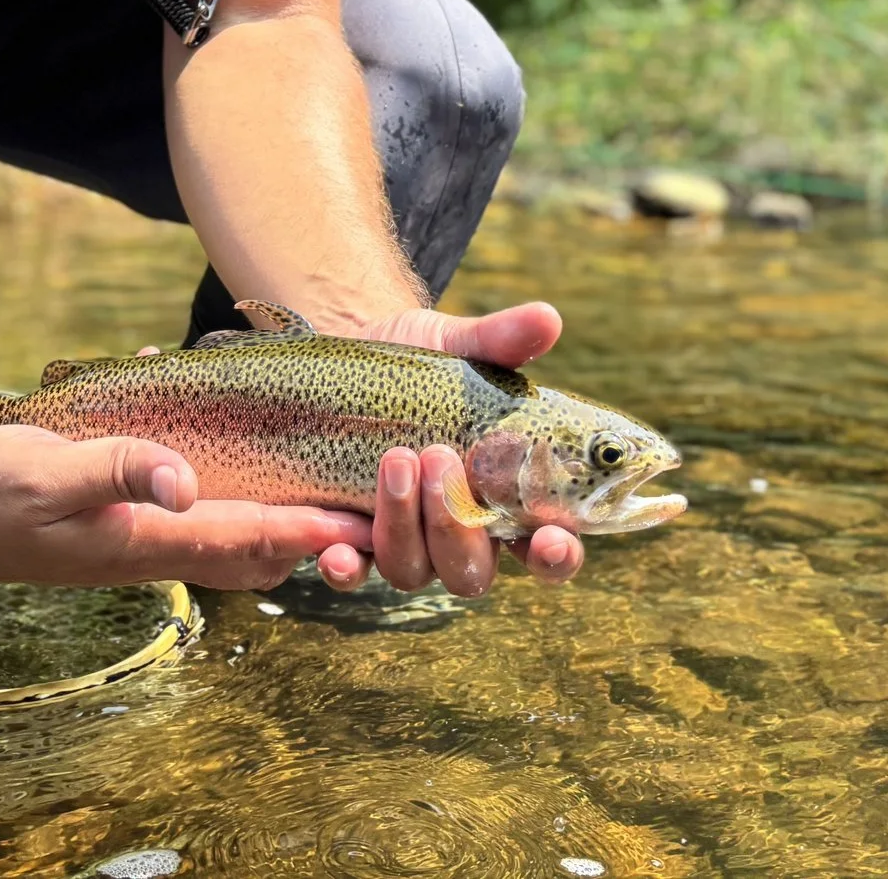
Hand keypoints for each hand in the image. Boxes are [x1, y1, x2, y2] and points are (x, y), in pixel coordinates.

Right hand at [0, 423, 371, 590]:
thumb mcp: (46, 471)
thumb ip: (115, 469)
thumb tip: (185, 482)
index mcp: (140, 542)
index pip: (245, 540)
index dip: (307, 532)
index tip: (364, 522)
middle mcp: (146, 546)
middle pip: (249, 548)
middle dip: (308, 533)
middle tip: (367, 507)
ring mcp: (129, 534)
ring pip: (222, 528)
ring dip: (271, 506)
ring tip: (320, 477)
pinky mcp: (113, 514)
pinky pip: (182, 501)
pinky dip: (216, 476)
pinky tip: (215, 419)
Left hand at [314, 300, 586, 596]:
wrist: (344, 365)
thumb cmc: (420, 368)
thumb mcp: (458, 347)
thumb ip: (501, 341)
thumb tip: (547, 318)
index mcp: (504, 501)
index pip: (546, 548)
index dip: (555, 555)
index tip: (552, 539)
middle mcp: (458, 535)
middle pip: (471, 570)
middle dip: (456, 526)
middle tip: (439, 458)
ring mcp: (402, 544)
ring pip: (412, 570)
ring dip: (403, 526)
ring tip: (394, 460)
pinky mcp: (348, 539)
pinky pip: (351, 570)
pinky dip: (346, 564)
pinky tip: (332, 544)